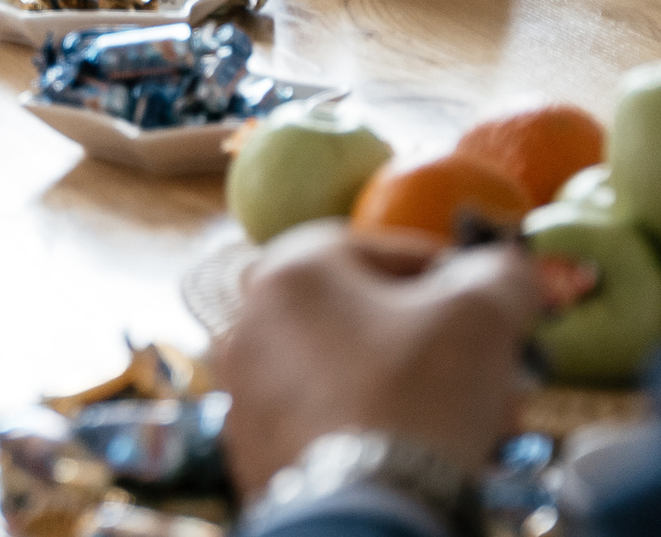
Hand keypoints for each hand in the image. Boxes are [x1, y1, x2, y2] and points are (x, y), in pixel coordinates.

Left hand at [217, 222, 541, 497]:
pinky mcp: (254, 445)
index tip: (494, 305)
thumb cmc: (416, 393)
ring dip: (420, 385)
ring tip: (478, 417)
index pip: (382, 250)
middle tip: (497, 372)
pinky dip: (378, 425)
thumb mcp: (479, 314)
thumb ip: (500, 275)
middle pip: (369, 317)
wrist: (364, 507)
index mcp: (288, 270)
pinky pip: (329, 419)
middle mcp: (250, 322)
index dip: (452, 273)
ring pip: (353, 371)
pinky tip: (426, 448)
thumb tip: (511, 268)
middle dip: (444, 342)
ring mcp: (246, 388)